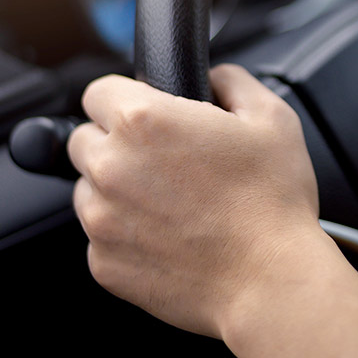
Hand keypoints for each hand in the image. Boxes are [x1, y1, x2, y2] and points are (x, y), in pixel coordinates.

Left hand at [67, 64, 321, 338]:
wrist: (271, 280)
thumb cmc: (272, 203)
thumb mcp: (272, 117)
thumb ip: (232, 80)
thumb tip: (213, 77)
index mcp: (143, 121)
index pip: (97, 91)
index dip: (126, 99)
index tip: (147, 115)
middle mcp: (110, 167)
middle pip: (85, 140)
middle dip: (116, 144)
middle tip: (165, 162)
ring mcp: (101, 220)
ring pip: (88, 190)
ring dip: (117, 190)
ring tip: (171, 203)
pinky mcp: (103, 264)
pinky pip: (101, 238)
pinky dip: (126, 236)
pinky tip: (170, 237)